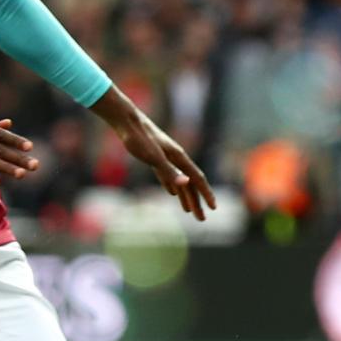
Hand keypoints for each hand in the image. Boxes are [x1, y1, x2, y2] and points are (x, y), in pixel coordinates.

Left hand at [109, 106, 216, 221]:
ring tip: (189, 211)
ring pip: (180, 181)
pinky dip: (173, 187)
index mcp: (179, 158)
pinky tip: (172, 194)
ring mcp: (166, 158)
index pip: (197, 179)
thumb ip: (169, 172)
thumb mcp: (153, 158)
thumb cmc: (139, 138)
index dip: (206, 194)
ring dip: (186, 197)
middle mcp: (176, 158)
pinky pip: (169, 177)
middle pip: (191, 183)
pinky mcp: (155, 158)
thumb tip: (186, 184)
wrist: (126, 120)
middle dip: (197, 202)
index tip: (214, 208)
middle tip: (201, 219)